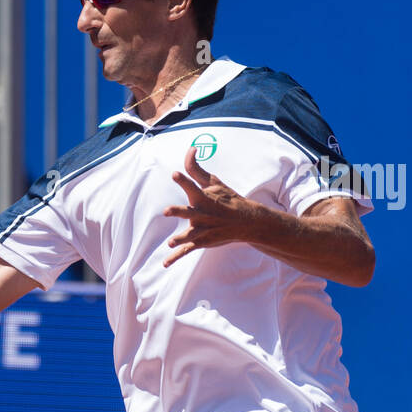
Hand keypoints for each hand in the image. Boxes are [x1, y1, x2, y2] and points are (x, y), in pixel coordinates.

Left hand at [162, 147, 259, 267]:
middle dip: (178, 211)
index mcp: (204, 197)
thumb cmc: (227, 199)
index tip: (175, 174)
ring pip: (189, 234)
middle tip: (167, 211)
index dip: (183, 180)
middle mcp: (202, 213)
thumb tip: (191, 148)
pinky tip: (165, 263)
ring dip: (181, 238)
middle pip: (188, 211)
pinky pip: (187, 250)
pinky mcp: (202, 240)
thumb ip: (196, 168)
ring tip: (171, 242)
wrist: (246, 222)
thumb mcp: (214, 182)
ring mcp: (202, 228)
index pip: (192, 186)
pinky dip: (176, 257)